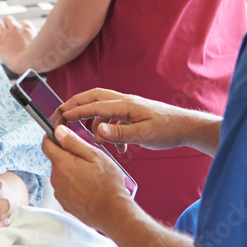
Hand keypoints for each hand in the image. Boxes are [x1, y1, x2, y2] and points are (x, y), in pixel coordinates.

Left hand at [0, 16, 35, 71]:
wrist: (29, 63)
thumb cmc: (36, 57)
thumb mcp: (41, 45)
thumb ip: (37, 41)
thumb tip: (37, 45)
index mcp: (28, 29)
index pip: (23, 23)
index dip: (21, 28)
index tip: (20, 34)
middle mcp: (16, 29)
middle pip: (8, 18)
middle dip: (6, 24)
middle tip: (7, 33)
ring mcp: (6, 35)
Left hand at [42, 125, 133, 230]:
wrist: (112, 213)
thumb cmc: (107, 184)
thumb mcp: (94, 156)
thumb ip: (73, 142)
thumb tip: (58, 131)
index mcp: (62, 164)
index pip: (46, 144)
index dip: (52, 136)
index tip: (61, 134)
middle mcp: (56, 179)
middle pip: (56, 160)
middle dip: (68, 156)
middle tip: (87, 159)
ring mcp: (60, 193)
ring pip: (62, 174)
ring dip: (72, 171)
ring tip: (91, 176)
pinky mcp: (65, 203)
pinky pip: (66, 188)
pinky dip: (74, 185)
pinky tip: (89, 187)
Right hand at [59, 88, 205, 153]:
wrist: (186, 127)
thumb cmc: (168, 129)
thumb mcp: (143, 134)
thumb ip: (119, 133)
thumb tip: (98, 131)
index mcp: (125, 104)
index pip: (94, 105)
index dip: (76, 111)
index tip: (60, 117)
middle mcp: (124, 102)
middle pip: (93, 99)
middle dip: (76, 106)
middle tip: (62, 116)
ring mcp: (128, 107)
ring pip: (102, 109)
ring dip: (95, 123)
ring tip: (95, 140)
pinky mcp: (132, 115)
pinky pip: (113, 119)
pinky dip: (109, 131)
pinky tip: (117, 148)